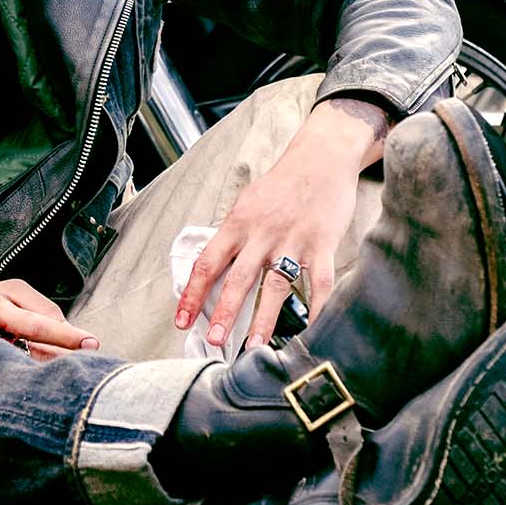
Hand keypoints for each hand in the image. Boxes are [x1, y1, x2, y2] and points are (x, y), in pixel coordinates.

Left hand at [174, 97, 388, 350]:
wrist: (322, 157)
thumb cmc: (281, 185)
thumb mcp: (247, 204)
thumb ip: (233, 236)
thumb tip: (213, 271)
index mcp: (238, 224)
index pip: (207, 263)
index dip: (192, 294)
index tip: (182, 321)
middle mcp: (262, 234)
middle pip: (239, 279)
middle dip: (224, 312)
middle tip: (214, 341)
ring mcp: (294, 240)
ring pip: (277, 286)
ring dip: (265, 319)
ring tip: (256, 347)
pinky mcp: (324, 244)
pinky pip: (321, 283)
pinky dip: (317, 310)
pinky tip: (312, 332)